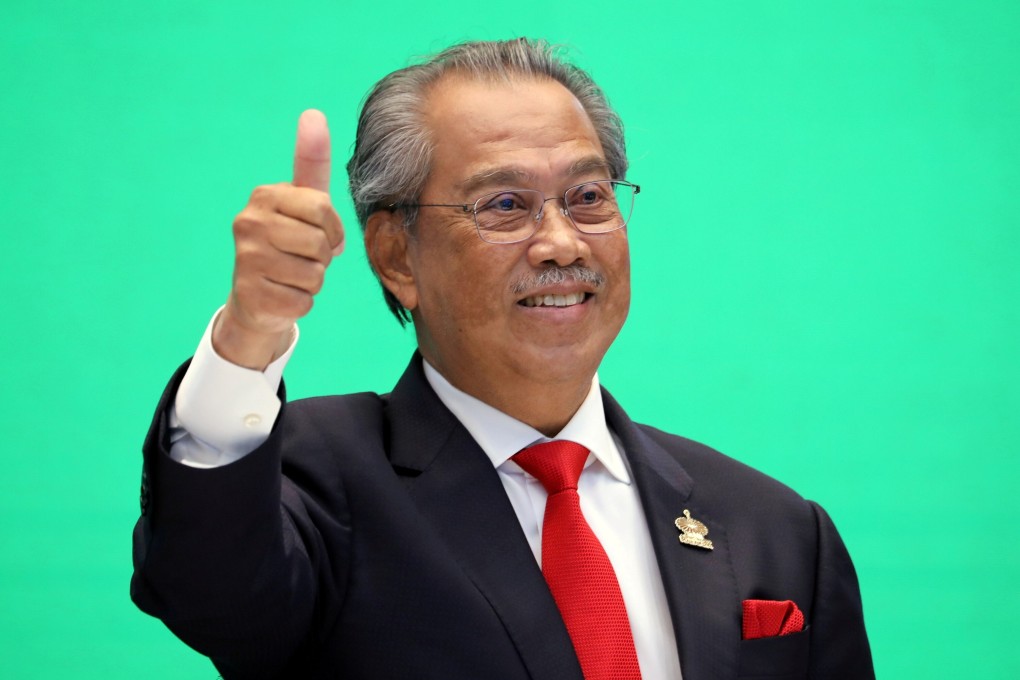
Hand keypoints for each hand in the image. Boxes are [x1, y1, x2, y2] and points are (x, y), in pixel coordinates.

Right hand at [212, 110, 344, 369]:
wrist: (257, 299)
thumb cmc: (289, 244)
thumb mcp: (304, 202)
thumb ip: (311, 163)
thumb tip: (313, 113)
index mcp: (264, 196)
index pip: (322, 208)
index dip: (331, 228)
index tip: (318, 232)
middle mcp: (248, 223)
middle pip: (320, 243)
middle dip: (322, 256)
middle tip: (303, 257)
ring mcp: (246, 260)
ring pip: (314, 275)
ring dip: (312, 281)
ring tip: (291, 275)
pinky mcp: (251, 295)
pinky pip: (304, 301)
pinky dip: (301, 302)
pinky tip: (282, 295)